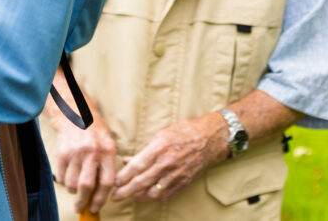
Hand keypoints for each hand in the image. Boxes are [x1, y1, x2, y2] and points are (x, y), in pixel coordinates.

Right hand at [51, 114, 117, 213]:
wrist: (75, 113)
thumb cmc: (94, 131)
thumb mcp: (107, 144)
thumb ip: (107, 166)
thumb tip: (102, 193)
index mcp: (107, 150)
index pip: (107, 182)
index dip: (101, 199)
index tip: (96, 207)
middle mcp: (92, 151)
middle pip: (87, 186)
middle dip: (83, 202)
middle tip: (81, 208)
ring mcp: (75, 152)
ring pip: (72, 184)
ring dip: (73, 191)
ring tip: (76, 186)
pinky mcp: (62, 153)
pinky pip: (61, 177)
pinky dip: (65, 182)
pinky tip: (68, 175)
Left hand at [111, 113, 228, 201]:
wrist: (212, 137)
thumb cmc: (186, 131)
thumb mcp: (163, 133)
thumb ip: (145, 150)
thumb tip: (128, 161)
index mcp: (159, 147)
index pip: (136, 166)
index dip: (123, 177)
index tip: (114, 182)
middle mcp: (167, 162)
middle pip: (142, 182)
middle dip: (126, 191)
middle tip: (116, 196)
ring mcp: (176, 173)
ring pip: (153, 192)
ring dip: (139, 196)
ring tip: (130, 196)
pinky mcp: (184, 181)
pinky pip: (166, 194)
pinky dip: (154, 197)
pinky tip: (146, 196)